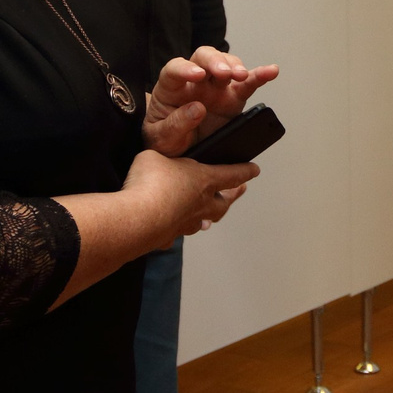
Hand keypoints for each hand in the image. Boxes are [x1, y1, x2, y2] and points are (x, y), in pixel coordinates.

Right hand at [123, 147, 257, 245]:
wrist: (138, 219)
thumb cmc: (150, 184)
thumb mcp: (153, 156)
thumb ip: (159, 158)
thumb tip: (155, 162)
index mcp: (204, 180)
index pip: (232, 174)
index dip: (245, 171)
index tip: (254, 170)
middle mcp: (201, 204)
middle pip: (223, 203)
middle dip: (231, 197)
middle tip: (238, 192)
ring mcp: (187, 222)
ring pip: (203, 221)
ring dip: (207, 218)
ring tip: (208, 218)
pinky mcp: (169, 235)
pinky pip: (177, 233)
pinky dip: (177, 231)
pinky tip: (172, 231)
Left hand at [144, 48, 281, 155]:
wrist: (180, 153)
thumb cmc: (166, 141)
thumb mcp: (162, 139)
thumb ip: (175, 125)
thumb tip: (197, 109)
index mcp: (170, 88)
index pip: (175, 69)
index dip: (185, 68)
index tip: (197, 75)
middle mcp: (194, 82)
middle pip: (203, 57)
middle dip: (215, 61)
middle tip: (225, 72)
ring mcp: (215, 88)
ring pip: (226, 64)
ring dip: (235, 66)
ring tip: (242, 76)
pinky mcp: (233, 98)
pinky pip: (247, 84)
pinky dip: (259, 76)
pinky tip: (271, 71)